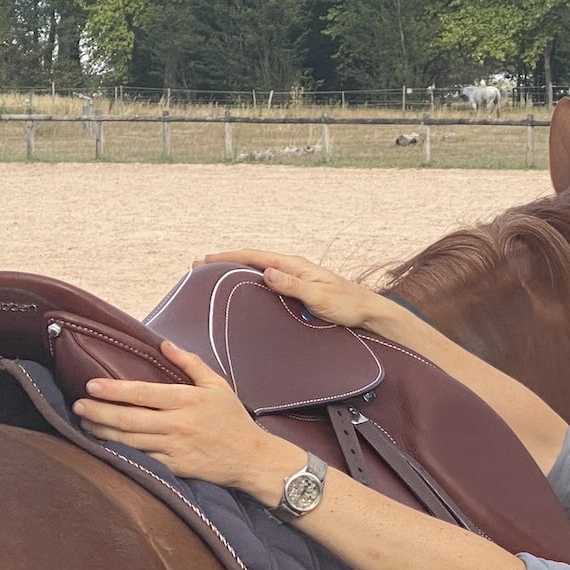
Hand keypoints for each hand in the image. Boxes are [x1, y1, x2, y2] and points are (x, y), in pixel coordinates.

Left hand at [72, 340, 301, 501]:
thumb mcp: (217, 385)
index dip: (113, 390)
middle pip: (129, 418)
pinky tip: (106, 448)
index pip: (142, 393)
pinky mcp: (176, 468)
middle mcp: (178, 424)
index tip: (91, 386)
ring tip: (85, 425)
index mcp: (187, 399)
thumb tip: (163, 344)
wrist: (253, 459)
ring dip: (103, 433)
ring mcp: (175, 448)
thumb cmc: (234, 421)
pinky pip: (143, 460)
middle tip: (77, 407)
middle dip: (98, 412)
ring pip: (130, 441)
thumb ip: (190, 363)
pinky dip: (121, 455)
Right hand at [203, 248, 389, 331]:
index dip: (229, 257)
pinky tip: (245, 291)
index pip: (255, 257)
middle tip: (201, 266)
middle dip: (227, 262)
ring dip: (238, 272)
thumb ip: (293, 285)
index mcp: (295, 265)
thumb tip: (267, 273)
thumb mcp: (319, 296)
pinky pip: (269, 283)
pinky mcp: (299, 290)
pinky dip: (252, 282)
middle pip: (253, 261)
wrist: (367, 312)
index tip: (207, 259)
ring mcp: (295, 278)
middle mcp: (293, 268)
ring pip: (259, 271)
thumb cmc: (347, 305)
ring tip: (216, 277)